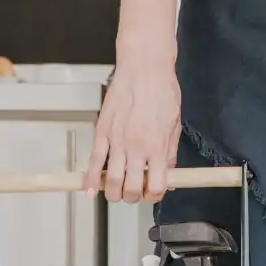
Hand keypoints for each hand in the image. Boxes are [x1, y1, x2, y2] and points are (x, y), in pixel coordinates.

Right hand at [90, 54, 179, 203]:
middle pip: (132, 189)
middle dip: (133, 198)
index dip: (154, 196)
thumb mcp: (175, 124)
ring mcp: (118, 141)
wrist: (144, 67)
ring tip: (116, 192)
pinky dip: (90, 179)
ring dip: (113, 193)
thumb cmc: (161, 90)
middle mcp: (137, 147)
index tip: (153, 193)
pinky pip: (94, 161)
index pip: (157, 186)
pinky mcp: (102, 131)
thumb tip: (170, 173)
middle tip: (134, 193)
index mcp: (158, 146)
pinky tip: (90, 190)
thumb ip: (170, 152)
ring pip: (111, 180)